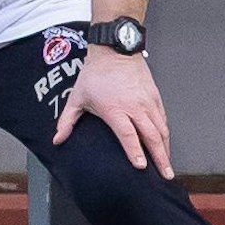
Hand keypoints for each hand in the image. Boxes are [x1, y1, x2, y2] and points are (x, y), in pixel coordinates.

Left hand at [52, 51, 174, 179]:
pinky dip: (166, 133)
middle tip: (166, 174)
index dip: (135, 151)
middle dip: (160, 157)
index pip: (128, 134)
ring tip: (167, 165)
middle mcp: (135, 107)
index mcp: (115, 109)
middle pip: (151, 136)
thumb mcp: (77, 97)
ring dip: (166, 148)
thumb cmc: (95, 74)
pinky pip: (163, 118)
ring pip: (161, 129)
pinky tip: (165, 143)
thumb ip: (67, 121)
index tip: (141, 166)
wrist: (114, 50)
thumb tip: (57, 139)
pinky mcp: (155, 96)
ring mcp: (147, 102)